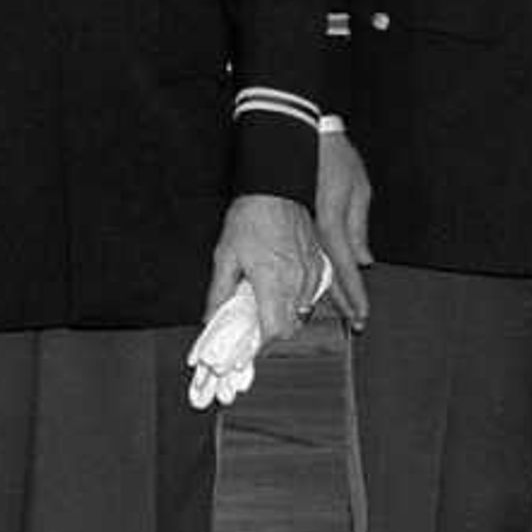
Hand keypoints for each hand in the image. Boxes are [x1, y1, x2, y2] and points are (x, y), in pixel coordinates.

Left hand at [211, 192, 319, 342]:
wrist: (276, 189)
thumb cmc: (251, 217)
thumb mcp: (225, 256)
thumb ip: (219, 292)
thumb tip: (211, 318)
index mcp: (273, 281)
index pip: (276, 331)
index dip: (262, 342)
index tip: (249, 343)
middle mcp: (297, 281)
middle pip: (292, 326)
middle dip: (273, 330)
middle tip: (254, 324)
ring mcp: (312, 273)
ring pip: (304, 312)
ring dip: (287, 314)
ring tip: (267, 303)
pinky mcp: (320, 264)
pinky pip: (313, 294)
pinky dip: (299, 298)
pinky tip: (283, 288)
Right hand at [312, 128, 375, 328]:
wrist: (298, 136)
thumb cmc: (331, 156)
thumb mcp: (358, 188)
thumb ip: (358, 228)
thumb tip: (364, 260)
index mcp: (331, 224)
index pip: (345, 269)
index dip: (354, 295)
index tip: (361, 315)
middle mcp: (313, 233)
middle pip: (328, 276)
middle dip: (341, 301)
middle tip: (353, 323)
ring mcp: (300, 231)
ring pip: (312, 270)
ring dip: (323, 292)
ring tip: (335, 313)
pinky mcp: (292, 225)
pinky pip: (300, 256)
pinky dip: (307, 273)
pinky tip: (309, 287)